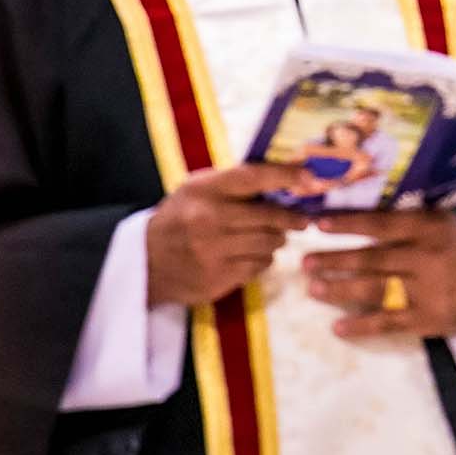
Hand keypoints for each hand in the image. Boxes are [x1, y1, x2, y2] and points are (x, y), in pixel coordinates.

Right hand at [145, 163, 310, 306]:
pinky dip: (262, 260)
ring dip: (276, 240)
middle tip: (302, 220)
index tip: (311, 177)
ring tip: (271, 237)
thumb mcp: (198, 189)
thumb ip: (235, 184)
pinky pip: (258, 267)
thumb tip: (288, 177)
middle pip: (270, 217)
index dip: (286, 175)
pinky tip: (251, 255)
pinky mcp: (217, 278)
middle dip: (292, 219)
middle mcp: (209, 219)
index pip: (254, 177)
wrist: (144, 261)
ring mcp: (213, 252)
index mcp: (205, 190)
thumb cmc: (180, 217)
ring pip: (269, 244)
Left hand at [303, 210, 455, 339]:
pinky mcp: (428, 319)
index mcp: (429, 228)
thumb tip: (353, 212)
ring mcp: (428, 290)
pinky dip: (362, 326)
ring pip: (376, 289)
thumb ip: (405, 219)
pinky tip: (337, 328)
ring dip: (341, 290)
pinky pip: (390, 323)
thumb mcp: (439, 222)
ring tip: (314, 289)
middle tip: (305, 262)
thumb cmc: (455, 246)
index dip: (349, 223)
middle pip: (372, 258)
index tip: (317, 224)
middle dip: (335, 260)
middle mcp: (427, 257)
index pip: (382, 223)